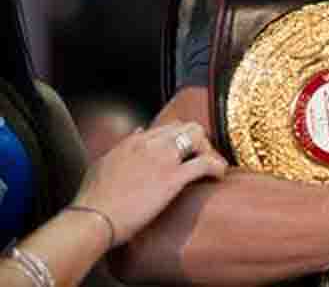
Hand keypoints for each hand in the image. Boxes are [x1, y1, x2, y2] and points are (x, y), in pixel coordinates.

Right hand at [72, 121, 227, 245]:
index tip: (187, 153)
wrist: (92, 218)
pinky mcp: (173, 178)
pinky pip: (206, 163)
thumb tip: (138, 131)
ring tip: (210, 168)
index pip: (169, 127)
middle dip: (199, 141)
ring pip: (198, 137)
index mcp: (134, 141)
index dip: (183, 139)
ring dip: (209, 150)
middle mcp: (150, 144)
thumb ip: (122, 146)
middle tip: (201, 160)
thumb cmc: (94, 198)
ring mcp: (163, 159)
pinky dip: (217, 167)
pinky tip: (219, 175)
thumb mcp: (104, 163)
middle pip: (188, 127)